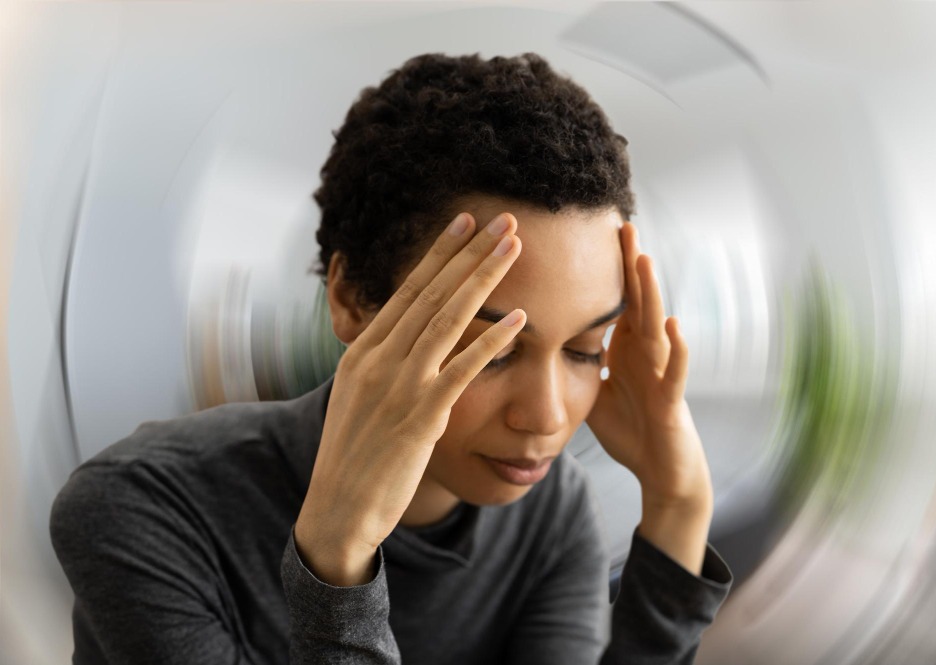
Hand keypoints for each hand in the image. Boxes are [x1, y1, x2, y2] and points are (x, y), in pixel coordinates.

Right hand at [294, 211, 525, 584]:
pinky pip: (463, 370)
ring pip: (449, 318)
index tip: (465, 223)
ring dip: (485, 279)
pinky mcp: (420, 416)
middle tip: (504, 219)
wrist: (337, 510)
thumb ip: (383, 365)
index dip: (440, 253)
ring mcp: (399, 385)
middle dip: (471, 252)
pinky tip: (520, 320)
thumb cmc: (353, 457)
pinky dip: (492, 341)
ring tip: (515, 248)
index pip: (408, 290)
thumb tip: (408, 340)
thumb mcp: (358, 398)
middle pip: (433, 293)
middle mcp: (378, 359)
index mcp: (363, 351)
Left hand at [585, 222, 712, 512]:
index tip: (595, 233)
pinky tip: (672, 324)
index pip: (616, 300)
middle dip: (630, 265)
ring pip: (656, 326)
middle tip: (623, 224)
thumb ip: (576, 364)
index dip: (607, 270)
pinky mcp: (671, 400)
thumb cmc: (631, 429)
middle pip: (637, 301)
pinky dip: (676, 348)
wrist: (661, 470)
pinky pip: (675, 371)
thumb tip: (540, 344)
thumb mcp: (594, 392)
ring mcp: (661, 373)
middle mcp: (646, 354)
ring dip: (652, 292)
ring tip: (645, 259)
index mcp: (626, 349)